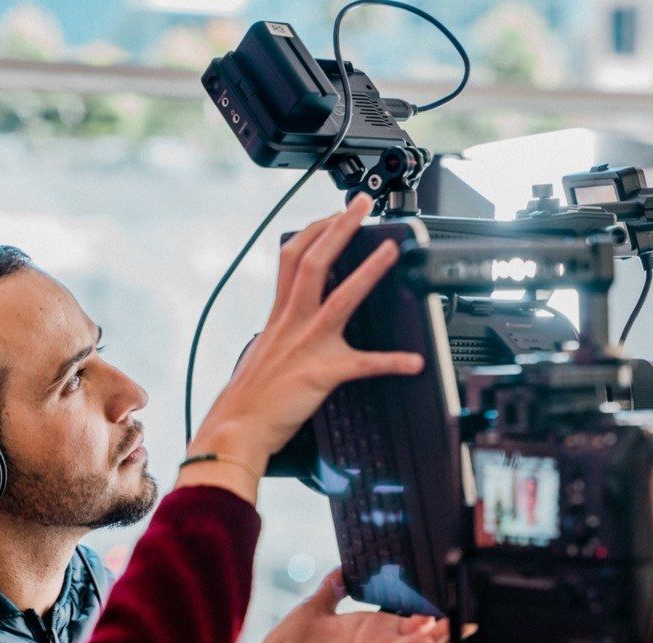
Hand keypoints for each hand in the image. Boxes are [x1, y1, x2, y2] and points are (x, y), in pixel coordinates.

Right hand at [177, 193, 423, 501]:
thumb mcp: (263, 351)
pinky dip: (392, 363)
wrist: (238, 429)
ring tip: (392, 251)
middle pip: (314, 262)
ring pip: (340, 298)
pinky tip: (414, 362)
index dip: (315, 230)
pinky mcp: (321, 373)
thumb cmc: (250, 397)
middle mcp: (292, 322)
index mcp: (279, 315)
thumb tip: (298, 323)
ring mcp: (307, 346)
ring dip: (369, 272)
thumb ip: (282, 331)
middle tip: (361, 205)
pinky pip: (364, 365)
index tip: (334, 213)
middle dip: (339, 228)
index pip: (293, 257)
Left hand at [240, 570, 449, 642]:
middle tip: (466, 614)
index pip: (402, 623)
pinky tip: (424, 640)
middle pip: (414, 640)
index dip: (425, 612)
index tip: (447, 597)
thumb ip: (330, 590)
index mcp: (364, 637)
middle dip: (440, 629)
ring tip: (454, 624)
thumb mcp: (310, 613)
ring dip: (432, 639)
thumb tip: (343, 568)